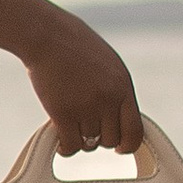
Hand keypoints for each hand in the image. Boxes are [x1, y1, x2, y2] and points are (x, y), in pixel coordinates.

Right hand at [25, 17, 143, 157]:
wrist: (47, 35)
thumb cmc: (74, 45)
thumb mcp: (107, 63)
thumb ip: (116, 89)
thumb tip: (119, 115)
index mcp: (123, 86)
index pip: (135, 130)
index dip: (128, 144)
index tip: (119, 148)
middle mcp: (108, 99)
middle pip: (110, 140)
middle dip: (99, 139)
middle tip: (85, 129)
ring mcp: (86, 107)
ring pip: (89, 144)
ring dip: (80, 140)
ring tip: (69, 126)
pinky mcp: (63, 113)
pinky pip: (71, 146)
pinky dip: (66, 148)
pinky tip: (60, 140)